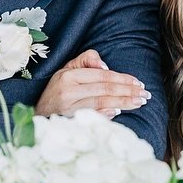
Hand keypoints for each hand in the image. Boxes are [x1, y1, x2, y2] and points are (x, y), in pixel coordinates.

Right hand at [35, 50, 151, 117]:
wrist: (38, 114)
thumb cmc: (57, 91)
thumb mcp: (67, 70)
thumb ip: (87, 61)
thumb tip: (105, 66)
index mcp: (69, 76)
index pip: (102, 76)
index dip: (122, 79)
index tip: (138, 83)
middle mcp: (68, 91)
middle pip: (105, 89)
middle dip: (128, 91)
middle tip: (145, 94)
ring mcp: (68, 108)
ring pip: (101, 103)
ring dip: (123, 103)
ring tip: (139, 102)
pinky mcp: (68, 121)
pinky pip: (91, 117)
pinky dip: (106, 115)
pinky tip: (118, 113)